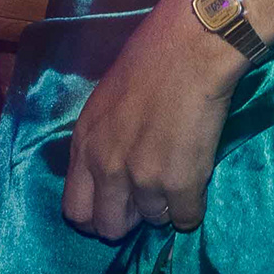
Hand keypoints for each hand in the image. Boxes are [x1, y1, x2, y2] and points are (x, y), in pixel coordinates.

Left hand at [60, 3, 242, 240]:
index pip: (75, 210)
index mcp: (85, 145)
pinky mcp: (180, 183)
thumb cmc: (152, 58)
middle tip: (148, 199)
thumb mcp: (105, 101)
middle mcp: (107, 167)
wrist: (191, 46)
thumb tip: (112, 172)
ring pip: (152, 221)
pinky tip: (198, 182)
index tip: (115, 206)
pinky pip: (186, 219)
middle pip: (108, 227)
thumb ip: (102, 140)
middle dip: (129, 220)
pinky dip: (192, 208)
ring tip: (179, 174)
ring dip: (166, 206)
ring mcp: (143, 178)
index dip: (96, 215)